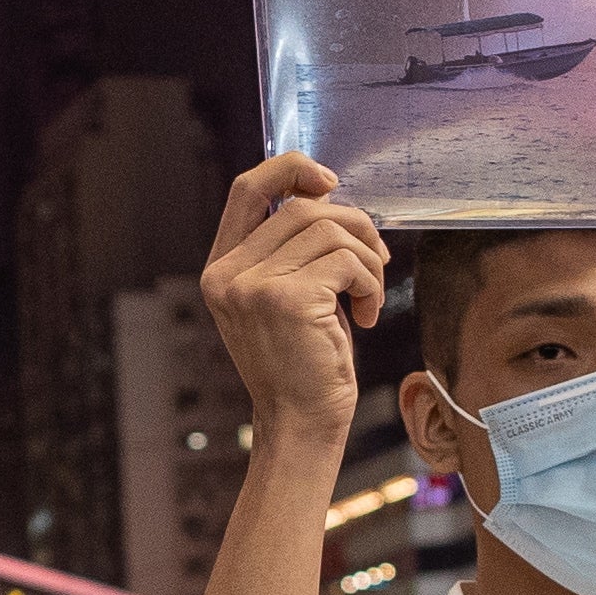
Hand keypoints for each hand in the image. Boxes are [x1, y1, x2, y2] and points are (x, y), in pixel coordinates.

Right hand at [199, 157, 390, 449]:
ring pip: (329, 230)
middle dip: (353, 224)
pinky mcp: (287, 300)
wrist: (300, 425)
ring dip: (366, 259)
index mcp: (220, 269)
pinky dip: (370, 282)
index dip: (290, 169)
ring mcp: (253, 287)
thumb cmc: (302, 364)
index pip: (248, 189)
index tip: (330, 180)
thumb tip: (329, 195)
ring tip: (369, 295)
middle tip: (375, 259)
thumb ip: (290, 250)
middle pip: (301, 207)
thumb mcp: (283, 299)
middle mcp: (228, 275)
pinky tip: (366, 315)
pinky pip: (347, 261)